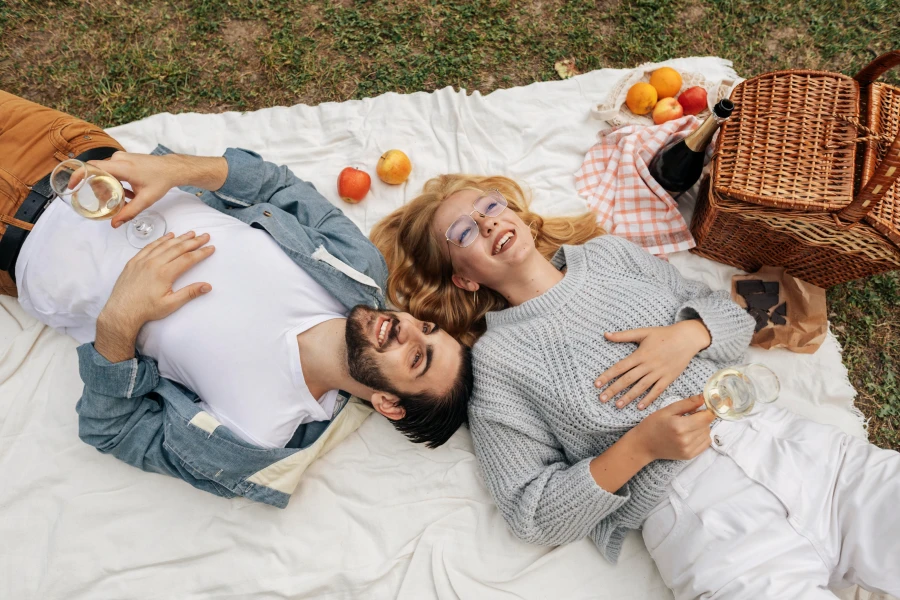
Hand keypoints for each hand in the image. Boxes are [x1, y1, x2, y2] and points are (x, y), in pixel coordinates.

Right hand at [87, 152, 178, 228]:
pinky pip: (112, 170)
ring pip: (105, 172)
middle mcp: (118, 159)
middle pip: (97, 173)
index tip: (71, 185)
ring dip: (107, 186)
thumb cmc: (161, 181)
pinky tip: (125, 194)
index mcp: (122, 167)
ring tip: (117, 200)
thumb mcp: (145, 200)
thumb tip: (115, 224)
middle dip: (97, 188)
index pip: (93, 167)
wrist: (172, 168)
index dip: (79, 174)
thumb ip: (129, 212)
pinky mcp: (124, 159)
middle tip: (104, 202)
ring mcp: (121, 157)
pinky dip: (114, 182)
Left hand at [99, 231, 214, 337]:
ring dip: (179, 238)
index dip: (201, 252)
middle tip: (205, 236)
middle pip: (178, 248)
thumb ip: (190, 293)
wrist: (121, 311)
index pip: (188, 259)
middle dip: (193, 241)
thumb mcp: (171, 304)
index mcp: (165, 273)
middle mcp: (154, 263)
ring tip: (191, 233)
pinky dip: (160, 240)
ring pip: (164, 245)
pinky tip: (168, 236)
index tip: (211, 248)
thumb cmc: (146, 310)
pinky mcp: (134, 261)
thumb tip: (207, 286)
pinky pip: (149, 246)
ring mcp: (143, 261)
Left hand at [594, 320, 711, 409]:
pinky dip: (649, 399)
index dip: (607, 375)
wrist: (687, 338)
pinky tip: (640, 407)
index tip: (596, 384)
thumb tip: (605, 334)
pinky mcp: (668, 378)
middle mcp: (648, 365)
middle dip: (613, 390)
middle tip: (601, 399)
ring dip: (628, 397)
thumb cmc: (663, 334)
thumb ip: (624, 335)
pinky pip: (657, 391)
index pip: (620, 367)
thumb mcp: (643, 332)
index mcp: (640, 354)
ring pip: (641, 387)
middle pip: (628, 379)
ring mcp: (659, 373)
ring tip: (617, 405)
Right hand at [633, 395, 714, 461]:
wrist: (644, 444)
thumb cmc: (653, 424)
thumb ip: (687, 403)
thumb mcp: (668, 410)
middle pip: (708, 425)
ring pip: (708, 434)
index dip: (707, 410)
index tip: (701, 407)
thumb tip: (704, 398)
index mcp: (680, 426)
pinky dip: (702, 437)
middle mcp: (686, 440)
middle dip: (702, 418)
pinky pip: (706, 443)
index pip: (707, 417)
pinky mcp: (689, 456)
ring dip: (702, 428)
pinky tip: (690, 434)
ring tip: (688, 425)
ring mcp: (688, 449)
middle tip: (689, 416)